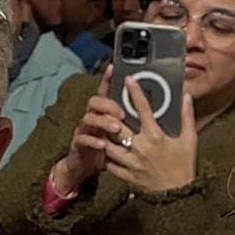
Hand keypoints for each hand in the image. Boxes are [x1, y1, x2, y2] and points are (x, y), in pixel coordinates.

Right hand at [50, 65, 125, 193]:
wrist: (86, 166)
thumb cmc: (110, 148)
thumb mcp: (121, 134)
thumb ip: (134, 122)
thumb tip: (155, 112)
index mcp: (104, 113)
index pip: (105, 92)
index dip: (107, 79)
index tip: (114, 68)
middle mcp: (93, 118)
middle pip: (94, 102)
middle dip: (107, 104)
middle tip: (122, 112)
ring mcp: (84, 130)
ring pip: (88, 118)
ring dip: (102, 121)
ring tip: (117, 128)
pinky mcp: (79, 144)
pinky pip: (83, 139)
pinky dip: (93, 141)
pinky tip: (103, 144)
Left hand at [104, 76, 197, 192]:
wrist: (178, 196)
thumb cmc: (184, 167)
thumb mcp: (190, 141)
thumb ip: (187, 117)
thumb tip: (186, 97)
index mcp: (156, 137)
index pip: (142, 109)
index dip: (135, 92)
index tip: (128, 80)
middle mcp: (141, 147)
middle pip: (117, 126)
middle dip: (111, 115)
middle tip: (108, 109)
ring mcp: (132, 162)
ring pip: (109, 145)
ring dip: (106, 137)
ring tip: (105, 131)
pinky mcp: (127, 175)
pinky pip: (110, 165)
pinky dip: (108, 158)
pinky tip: (109, 153)